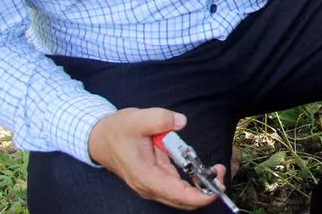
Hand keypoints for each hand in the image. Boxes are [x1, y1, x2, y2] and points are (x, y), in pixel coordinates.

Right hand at [88, 107, 227, 209]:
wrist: (100, 138)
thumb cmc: (118, 130)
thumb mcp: (137, 119)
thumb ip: (160, 119)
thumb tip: (181, 121)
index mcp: (145, 176)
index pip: (176, 194)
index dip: (199, 195)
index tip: (216, 185)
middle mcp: (149, 186)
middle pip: (182, 201)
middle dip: (205, 191)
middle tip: (221, 171)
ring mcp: (152, 185)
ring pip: (181, 196)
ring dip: (200, 186)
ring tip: (216, 169)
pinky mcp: (156, 180)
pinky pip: (177, 187)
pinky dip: (192, 181)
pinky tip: (202, 169)